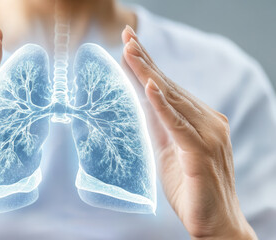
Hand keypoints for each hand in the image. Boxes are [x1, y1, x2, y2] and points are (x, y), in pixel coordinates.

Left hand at [122, 26, 256, 239]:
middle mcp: (207, 122)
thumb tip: (141, 101)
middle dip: (145, 60)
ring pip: (173, 99)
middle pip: (169, 86)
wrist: (215, 223)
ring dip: (149, 74)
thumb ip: (158, 125)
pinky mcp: (201, 153)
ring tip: (131, 51)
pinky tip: (149, 86)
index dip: (147, 65)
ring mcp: (207, 136)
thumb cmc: (191, 187)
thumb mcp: (168, 150)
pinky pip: (178, 125)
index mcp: (199, 121)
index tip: (130, 44)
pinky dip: (163, 105)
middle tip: (126, 35)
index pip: (168, 88)